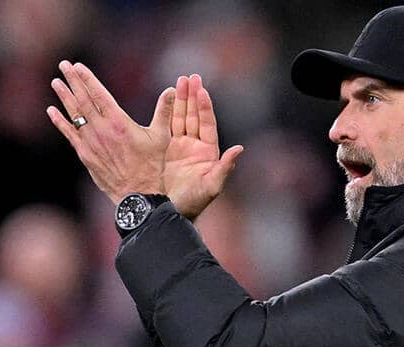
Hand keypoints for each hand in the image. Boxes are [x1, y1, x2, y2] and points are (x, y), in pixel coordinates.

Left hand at [46, 60, 173, 203]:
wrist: (138, 193)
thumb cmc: (152, 164)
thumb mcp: (161, 136)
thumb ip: (164, 111)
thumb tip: (172, 90)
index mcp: (119, 122)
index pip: (99, 94)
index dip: (87, 79)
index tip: (78, 66)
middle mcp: (101, 130)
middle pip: (83, 100)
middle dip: (72, 81)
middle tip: (63, 65)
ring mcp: (90, 142)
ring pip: (74, 115)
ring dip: (64, 97)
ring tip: (56, 82)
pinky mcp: (85, 154)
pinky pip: (69, 134)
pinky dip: (60, 121)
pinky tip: (52, 111)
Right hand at [164, 74, 243, 219]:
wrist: (170, 211)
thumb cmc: (194, 202)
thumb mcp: (211, 186)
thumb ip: (225, 167)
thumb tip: (240, 149)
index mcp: (208, 151)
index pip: (207, 123)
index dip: (205, 107)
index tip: (202, 90)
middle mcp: (194, 146)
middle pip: (194, 116)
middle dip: (192, 96)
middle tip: (191, 77)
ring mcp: (179, 146)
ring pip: (180, 118)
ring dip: (180, 100)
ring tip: (179, 81)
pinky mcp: (163, 149)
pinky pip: (165, 126)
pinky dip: (166, 112)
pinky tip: (166, 97)